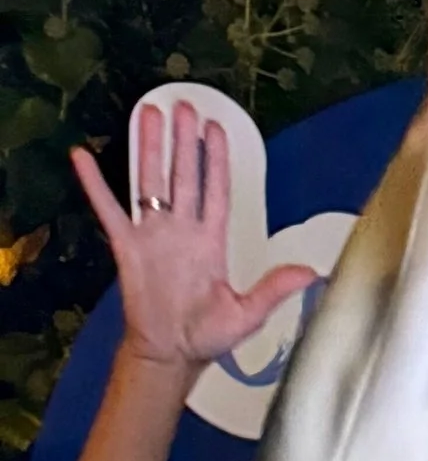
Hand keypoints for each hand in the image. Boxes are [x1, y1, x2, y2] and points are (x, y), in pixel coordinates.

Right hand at [71, 102, 315, 375]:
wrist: (171, 354)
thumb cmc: (207, 337)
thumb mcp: (248, 314)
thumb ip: (275, 289)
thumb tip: (311, 272)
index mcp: (211, 243)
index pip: (215, 191)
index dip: (216, 160)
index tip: (216, 129)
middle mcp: (182, 231)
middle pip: (184, 175)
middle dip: (184, 141)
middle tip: (183, 106)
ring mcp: (153, 235)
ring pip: (151, 180)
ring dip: (150, 147)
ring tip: (148, 113)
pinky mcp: (127, 247)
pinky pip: (109, 209)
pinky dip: (95, 184)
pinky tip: (84, 157)